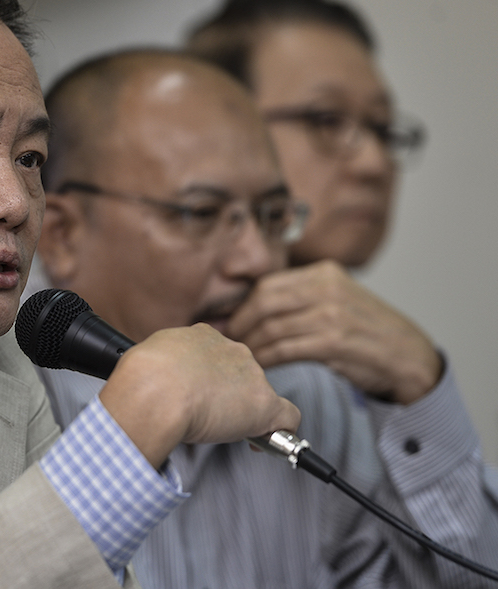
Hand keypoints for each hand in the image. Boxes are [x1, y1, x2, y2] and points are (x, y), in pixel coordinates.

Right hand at [99, 323, 300, 468]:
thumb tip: (153, 384)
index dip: (209, 379)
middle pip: (240, 374)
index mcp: (201, 337)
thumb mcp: (146, 360)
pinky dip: (279, 434)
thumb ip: (160, 367)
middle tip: (205, 417)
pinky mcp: (264, 404)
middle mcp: (231, 349)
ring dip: (244, 414)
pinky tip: (264, 446)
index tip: (198, 395)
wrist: (156, 390)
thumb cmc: (142, 379)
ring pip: (258, 396)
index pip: (215, 358)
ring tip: (219, 432)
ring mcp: (251, 376)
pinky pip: (286, 418)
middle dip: (228, 395)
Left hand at [227, 259, 440, 404]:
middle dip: (241, 323)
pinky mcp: (335, 341)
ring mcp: (332, 314)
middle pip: (264, 301)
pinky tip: (262, 366)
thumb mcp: (335, 300)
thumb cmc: (366, 332)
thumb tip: (249, 308)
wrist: (408, 356)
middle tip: (231, 340)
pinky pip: (286, 349)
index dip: (242, 304)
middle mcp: (327, 288)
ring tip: (244, 357)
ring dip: (252, 345)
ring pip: (272, 327)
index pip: (268, 284)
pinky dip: (268, 358)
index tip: (230, 320)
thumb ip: (300, 299)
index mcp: (324, 273)